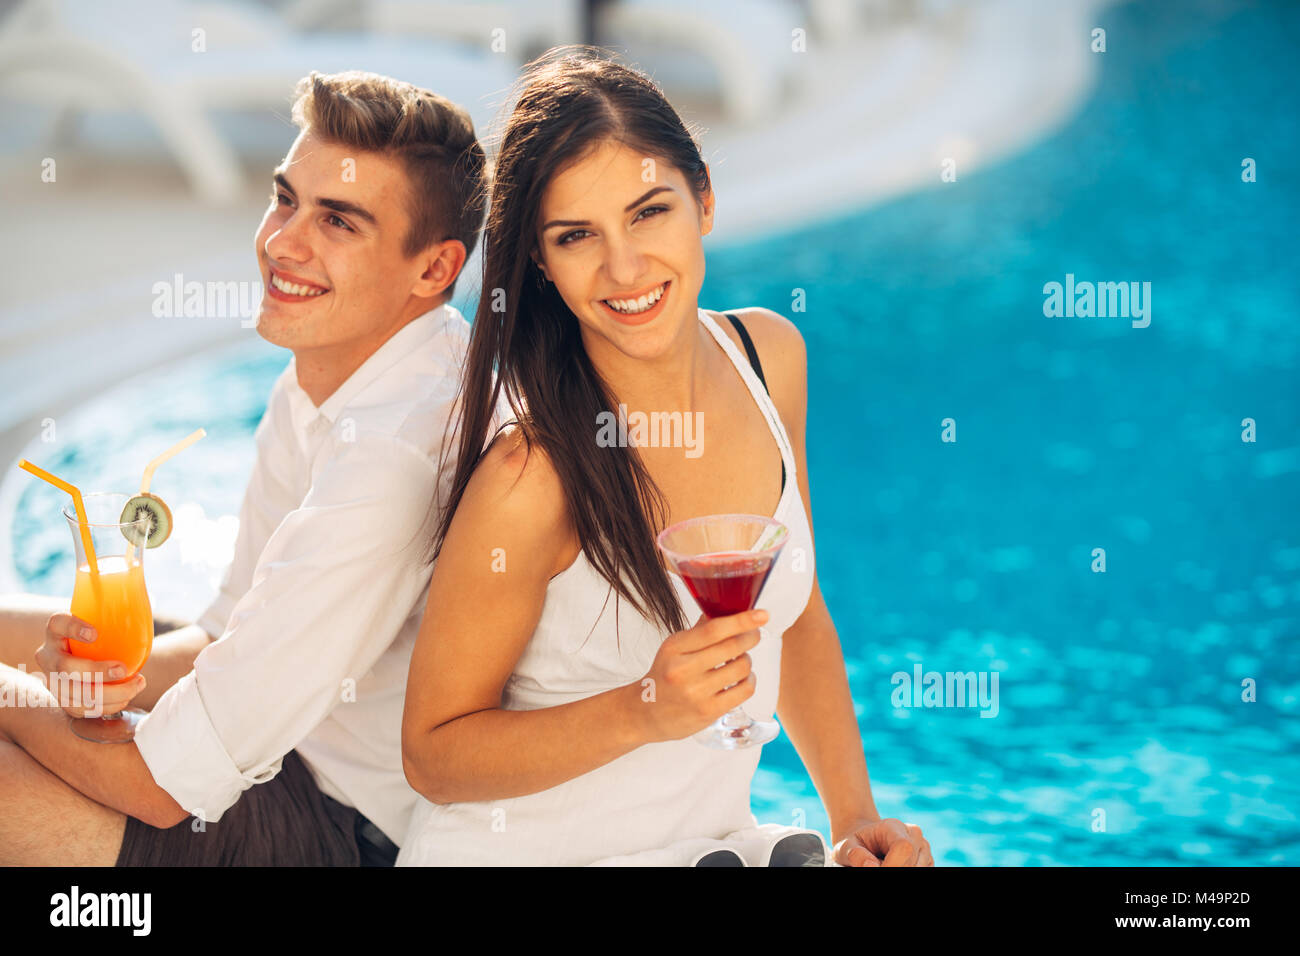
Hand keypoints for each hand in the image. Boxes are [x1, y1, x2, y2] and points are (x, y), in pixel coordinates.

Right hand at [34, 613, 145, 718]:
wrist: (88, 658)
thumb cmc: (104, 634)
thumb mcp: (105, 620)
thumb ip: (120, 610)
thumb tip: (146, 595)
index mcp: (57, 630)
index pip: (57, 623)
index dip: (72, 627)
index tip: (95, 632)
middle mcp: (48, 655)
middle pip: (63, 667)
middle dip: (94, 671)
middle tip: (122, 669)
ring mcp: (52, 680)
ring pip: (72, 694)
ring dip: (108, 694)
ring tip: (137, 684)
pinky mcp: (62, 700)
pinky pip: (81, 710)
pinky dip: (107, 706)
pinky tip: (127, 697)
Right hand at [634, 608, 767, 742]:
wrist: (646, 713)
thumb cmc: (664, 676)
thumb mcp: (673, 649)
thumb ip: (699, 631)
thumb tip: (726, 609)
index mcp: (675, 648)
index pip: (714, 629)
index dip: (742, 620)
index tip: (762, 615)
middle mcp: (683, 669)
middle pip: (732, 646)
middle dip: (751, 637)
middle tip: (753, 634)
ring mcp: (696, 692)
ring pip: (742, 667)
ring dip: (747, 660)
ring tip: (739, 660)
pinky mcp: (709, 711)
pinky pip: (744, 690)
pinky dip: (749, 680)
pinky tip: (741, 679)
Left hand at [834, 818, 933, 866]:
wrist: (865, 841)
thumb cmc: (855, 844)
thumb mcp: (846, 846)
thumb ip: (855, 854)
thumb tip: (871, 866)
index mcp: (894, 826)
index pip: (903, 847)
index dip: (891, 865)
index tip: (873, 868)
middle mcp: (914, 834)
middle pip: (912, 863)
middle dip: (892, 869)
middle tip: (873, 865)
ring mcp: (923, 848)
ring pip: (919, 869)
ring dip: (900, 871)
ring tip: (882, 863)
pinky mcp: (927, 861)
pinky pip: (923, 872)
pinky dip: (905, 871)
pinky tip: (892, 864)